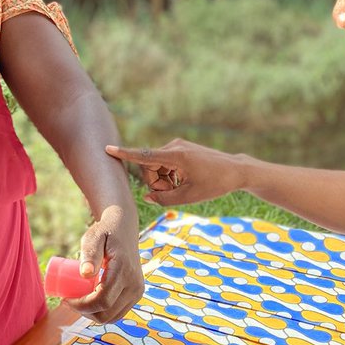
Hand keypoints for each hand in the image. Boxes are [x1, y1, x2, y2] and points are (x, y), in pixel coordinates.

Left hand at [65, 205, 143, 323]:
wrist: (124, 229)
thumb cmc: (105, 232)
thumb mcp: (94, 238)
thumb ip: (90, 253)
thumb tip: (85, 274)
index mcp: (123, 270)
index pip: (102, 301)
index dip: (81, 306)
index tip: (66, 299)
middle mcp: (134, 284)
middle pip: (106, 314)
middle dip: (85, 313)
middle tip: (69, 302)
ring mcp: (137, 291)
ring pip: (112, 317)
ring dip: (93, 315)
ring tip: (79, 303)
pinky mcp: (136, 294)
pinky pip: (118, 313)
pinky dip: (103, 313)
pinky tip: (91, 306)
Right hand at [105, 139, 242, 205]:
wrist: (235, 170)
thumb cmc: (215, 184)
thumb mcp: (189, 197)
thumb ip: (165, 199)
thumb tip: (147, 196)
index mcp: (176, 157)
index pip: (145, 156)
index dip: (125, 154)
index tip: (108, 149)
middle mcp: (174, 147)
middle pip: (148, 166)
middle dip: (154, 182)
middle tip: (170, 193)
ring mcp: (177, 146)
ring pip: (155, 165)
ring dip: (161, 180)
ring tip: (179, 188)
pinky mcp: (181, 148)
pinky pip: (164, 162)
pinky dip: (168, 174)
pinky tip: (182, 181)